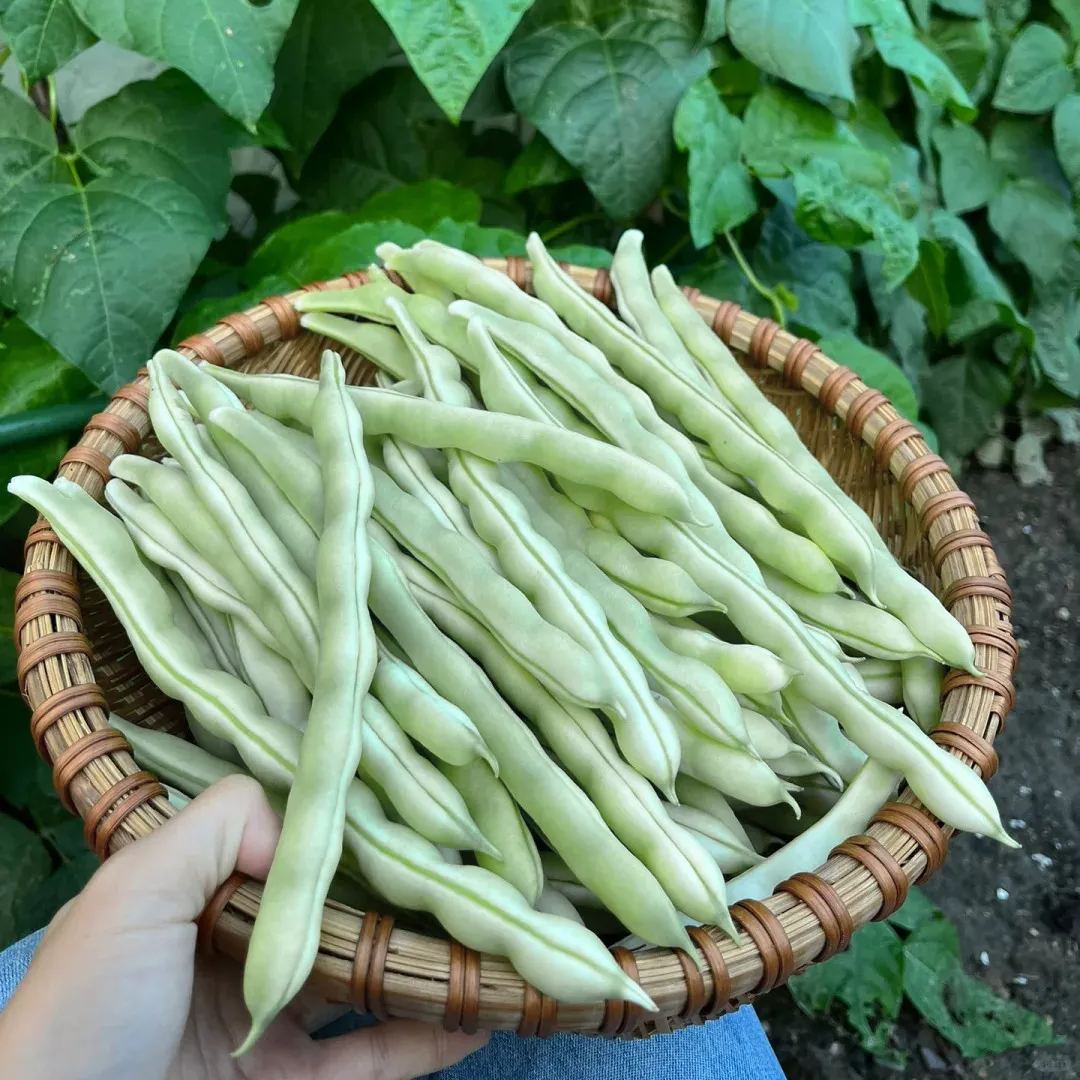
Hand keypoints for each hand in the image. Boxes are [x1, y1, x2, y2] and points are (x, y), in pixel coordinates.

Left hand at [0, 775, 488, 1078]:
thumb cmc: (89, 1005)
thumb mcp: (135, 891)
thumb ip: (217, 828)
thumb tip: (305, 820)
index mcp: (199, 891)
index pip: (287, 840)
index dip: (347, 820)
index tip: (414, 794)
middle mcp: (238, 948)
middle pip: (336, 907)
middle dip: (402, 886)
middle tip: (475, 862)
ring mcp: (267, 1021)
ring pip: (364, 978)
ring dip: (426, 961)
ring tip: (495, 931)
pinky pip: (370, 1058)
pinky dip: (424, 1039)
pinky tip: (476, 1014)